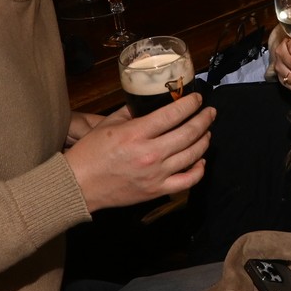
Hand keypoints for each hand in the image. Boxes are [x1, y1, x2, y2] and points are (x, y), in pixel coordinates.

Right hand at [64, 94, 215, 212]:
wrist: (79, 185)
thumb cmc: (91, 153)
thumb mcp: (109, 124)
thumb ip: (132, 111)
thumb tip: (150, 102)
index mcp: (136, 133)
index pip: (173, 114)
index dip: (191, 104)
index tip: (198, 99)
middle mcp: (150, 153)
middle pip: (189, 133)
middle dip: (204, 119)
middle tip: (210, 112)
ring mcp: (156, 174)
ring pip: (193, 155)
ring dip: (204, 140)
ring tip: (207, 132)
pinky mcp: (157, 190)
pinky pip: (188, 180)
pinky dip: (199, 169)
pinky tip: (200, 160)